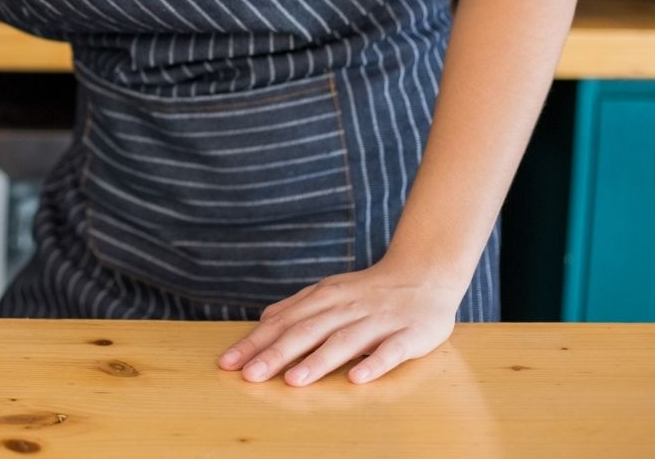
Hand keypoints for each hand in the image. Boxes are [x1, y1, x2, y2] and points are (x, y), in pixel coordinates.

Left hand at [216, 259, 463, 386]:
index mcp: (324, 298)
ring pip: (344, 341)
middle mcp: (347, 307)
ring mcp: (378, 321)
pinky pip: (391, 351)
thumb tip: (261, 324)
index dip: (255, 343)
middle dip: (276, 354)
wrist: (425, 273)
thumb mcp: (329, 292)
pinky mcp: (409, 334)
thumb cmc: (370, 290)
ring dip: (318, 361)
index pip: (283, 322)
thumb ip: (298, 308)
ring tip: (293, 380)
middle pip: (306, 331)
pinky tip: (358, 379)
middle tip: (249, 376)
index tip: (228, 362)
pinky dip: (374, 365)